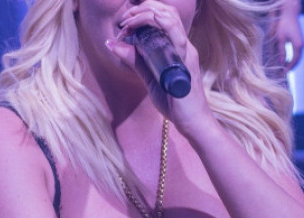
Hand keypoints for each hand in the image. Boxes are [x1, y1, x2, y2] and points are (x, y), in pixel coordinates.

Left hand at [105, 1, 212, 133]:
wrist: (192, 121)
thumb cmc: (174, 102)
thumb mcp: (150, 78)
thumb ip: (135, 61)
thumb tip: (112, 44)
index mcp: (176, 46)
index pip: (164, 16)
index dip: (144, 11)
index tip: (125, 23)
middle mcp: (183, 44)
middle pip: (166, 12)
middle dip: (142, 9)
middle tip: (125, 20)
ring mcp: (186, 51)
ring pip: (169, 18)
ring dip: (146, 15)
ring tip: (129, 23)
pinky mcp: (186, 61)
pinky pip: (174, 36)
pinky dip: (157, 27)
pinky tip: (140, 30)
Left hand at [273, 0, 303, 70]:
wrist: (290, 13)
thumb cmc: (284, 24)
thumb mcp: (280, 38)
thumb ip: (281, 51)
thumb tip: (281, 63)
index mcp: (298, 45)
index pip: (294, 61)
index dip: (288, 68)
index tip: (282, 74)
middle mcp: (301, 45)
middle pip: (297, 61)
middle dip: (290, 68)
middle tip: (282, 75)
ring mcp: (301, 43)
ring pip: (297, 58)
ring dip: (291, 65)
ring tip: (283, 71)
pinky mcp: (298, 42)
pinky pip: (296, 54)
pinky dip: (291, 59)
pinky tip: (285, 62)